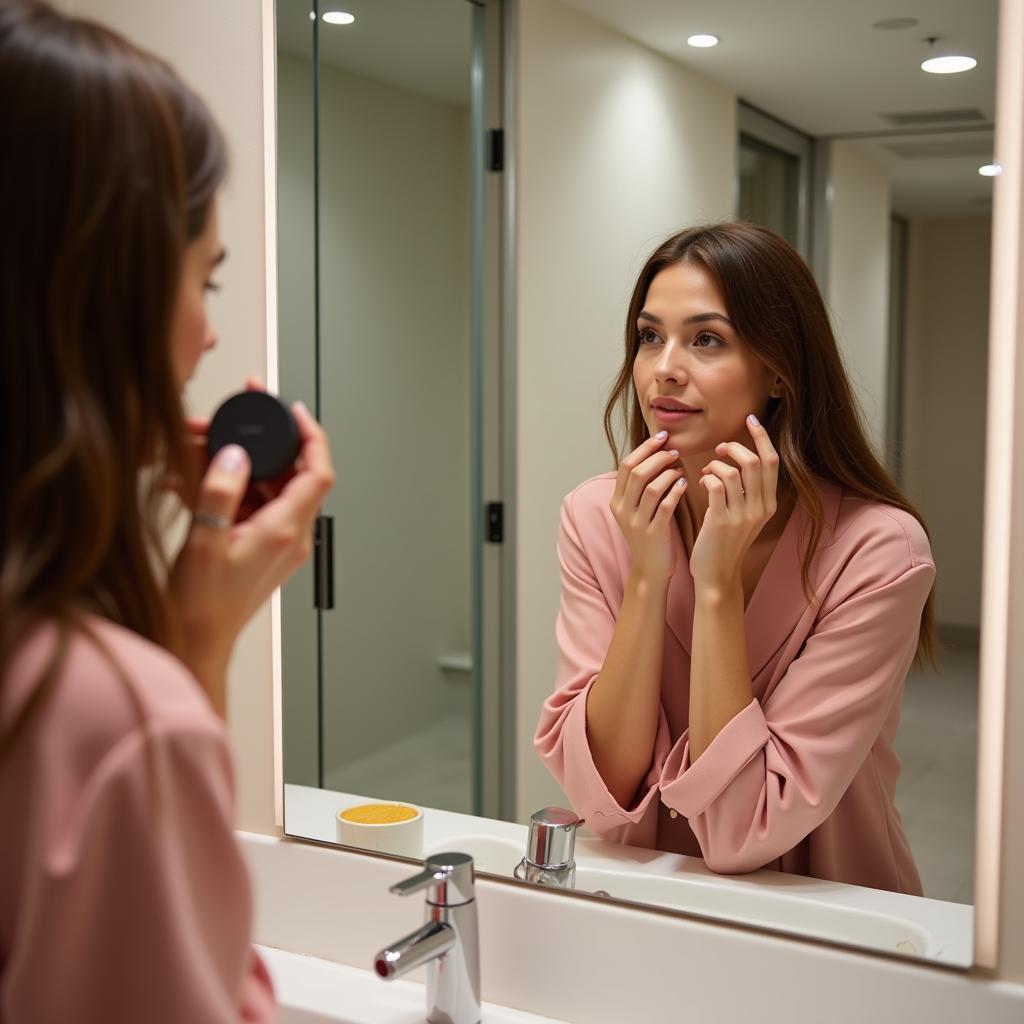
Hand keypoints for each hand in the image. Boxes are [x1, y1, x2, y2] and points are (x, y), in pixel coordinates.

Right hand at [168, 400, 334, 712]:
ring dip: (241, 464)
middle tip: (233, 420)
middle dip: (264, 443)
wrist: (197, 641)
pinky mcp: (263, 545)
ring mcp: (279, 541)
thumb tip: (232, 454)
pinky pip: (255, 503)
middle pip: (293, 473)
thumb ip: (218, 493)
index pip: (318, 472)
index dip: (311, 436)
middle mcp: (290, 535)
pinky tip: (198, 481)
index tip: (291, 411)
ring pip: (270, 486)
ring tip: (202, 450)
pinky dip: (232, 486)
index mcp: (285, 531)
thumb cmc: (202, 605)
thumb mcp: (204, 542)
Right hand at [610, 430, 687, 582]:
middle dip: (657, 457)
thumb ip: (642, 485)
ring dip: (668, 473)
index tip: (662, 437)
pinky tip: (684, 484)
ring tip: (680, 468)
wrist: (650, 569)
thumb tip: (659, 453)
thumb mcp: (637, 509)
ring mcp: (637, 522)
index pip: (626, 465)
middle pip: (637, 472)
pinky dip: (675, 491)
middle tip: (674, 451)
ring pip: (651, 488)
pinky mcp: (653, 532)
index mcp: (617, 501)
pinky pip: (665, 506)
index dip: (644, 448)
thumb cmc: (650, 533)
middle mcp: (623, 510)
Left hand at [689, 414, 778, 592]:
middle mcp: (760, 507)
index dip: (762, 437)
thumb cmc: (725, 541)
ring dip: (716, 463)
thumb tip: (740, 459)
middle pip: (755, 461)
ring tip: (706, 469)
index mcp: (769, 503)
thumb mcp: (745, 515)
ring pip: (732, 471)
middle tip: (720, 447)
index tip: (751, 420)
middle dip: (736, 446)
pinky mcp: (722, 521)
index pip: (772, 461)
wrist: (717, 575)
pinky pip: (715, 485)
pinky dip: (706, 476)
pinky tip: (700, 481)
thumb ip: (747, 490)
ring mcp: (742, 515)